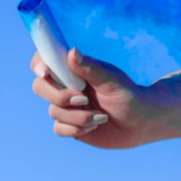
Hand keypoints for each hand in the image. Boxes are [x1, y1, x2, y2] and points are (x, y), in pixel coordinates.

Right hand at [30, 47, 158, 148]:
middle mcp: (67, 86)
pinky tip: (95, 125)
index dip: (39, 64)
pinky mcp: (70, 126)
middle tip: (84, 99)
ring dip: (78, 116)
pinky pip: (59, 129)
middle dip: (59, 96)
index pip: (46, 61)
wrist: (142, 124)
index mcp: (74, 70)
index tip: (44, 72)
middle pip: (40, 87)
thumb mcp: (113, 81)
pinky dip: (77, 129)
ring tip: (102, 117)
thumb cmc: (130, 97)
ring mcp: (67, 107)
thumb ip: (91, 68)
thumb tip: (72, 51)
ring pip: (53, 111)